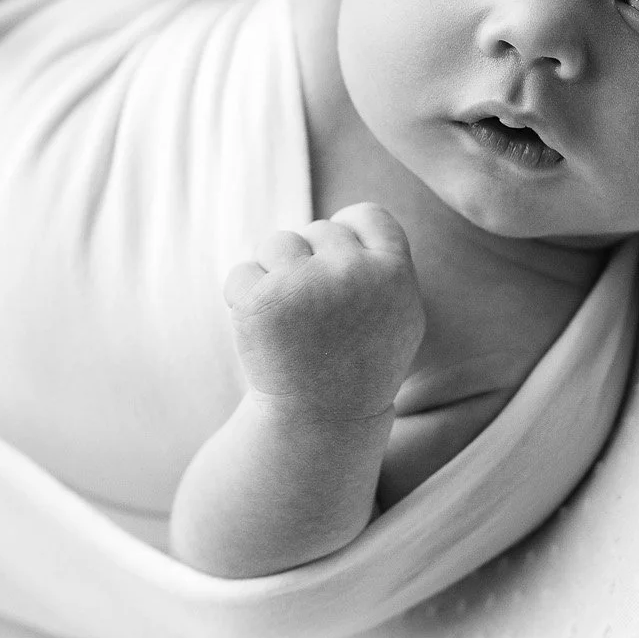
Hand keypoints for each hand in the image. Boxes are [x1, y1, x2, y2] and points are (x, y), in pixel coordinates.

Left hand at [224, 204, 424, 420]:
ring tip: (290, 321)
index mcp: (394, 275)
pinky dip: (244, 299)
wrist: (317, 421)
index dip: (349, 233)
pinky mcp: (259, 302)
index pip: (367, 216)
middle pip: (318, 230)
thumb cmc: (358, 363)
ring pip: (276, 243)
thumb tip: (345, 217)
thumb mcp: (396, 316)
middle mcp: (352, 274)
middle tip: (316, 315)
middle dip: (309, 263)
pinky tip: (265, 334)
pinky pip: (242, 272)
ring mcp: (303, 286)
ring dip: (274, 274)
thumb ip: (382, 265)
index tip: (338, 265)